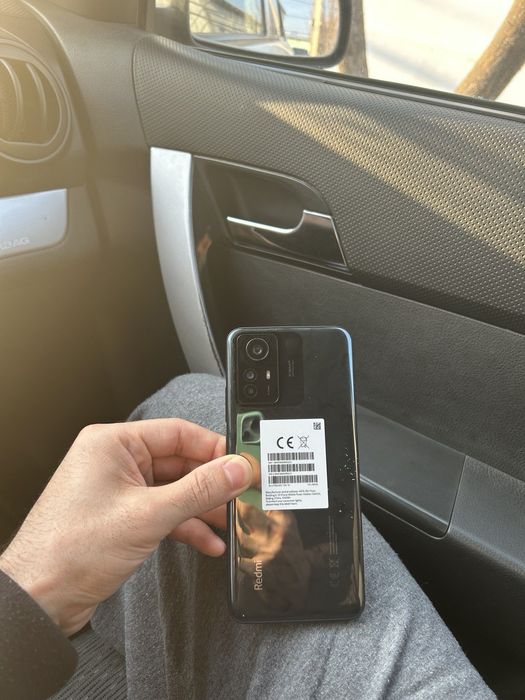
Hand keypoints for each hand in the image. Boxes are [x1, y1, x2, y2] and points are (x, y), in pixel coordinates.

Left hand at [0, 419, 251, 636]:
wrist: (39, 599)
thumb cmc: (70, 550)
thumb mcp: (148, 515)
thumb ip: (199, 490)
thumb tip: (235, 469)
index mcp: (114, 444)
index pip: (178, 433)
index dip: (214, 447)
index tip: (243, 463)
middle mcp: (116, 461)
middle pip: (179, 462)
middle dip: (211, 483)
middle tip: (242, 494)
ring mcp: (119, 490)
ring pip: (174, 489)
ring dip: (202, 508)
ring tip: (229, 522)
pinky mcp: (122, 516)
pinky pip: (163, 512)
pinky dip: (185, 526)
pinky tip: (208, 542)